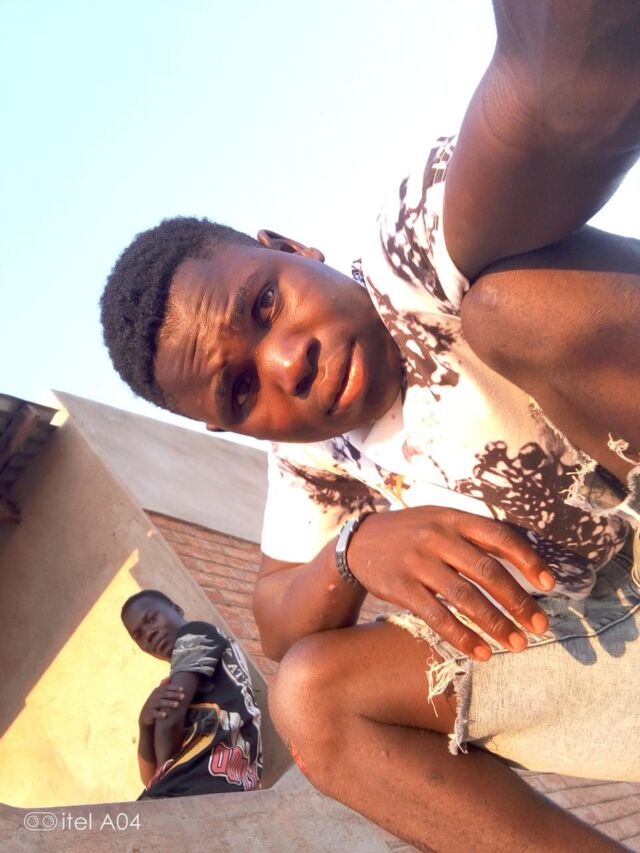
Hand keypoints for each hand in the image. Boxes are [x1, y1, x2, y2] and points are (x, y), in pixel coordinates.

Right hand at [139, 678, 185, 726]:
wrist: (145, 715)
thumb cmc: (155, 702)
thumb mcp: (158, 694)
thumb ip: (164, 686)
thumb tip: (170, 677)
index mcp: (157, 691)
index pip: (166, 687)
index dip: (174, 688)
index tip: (182, 689)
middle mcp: (154, 696)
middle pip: (164, 694)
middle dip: (174, 695)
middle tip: (183, 696)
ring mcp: (151, 705)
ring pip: (160, 703)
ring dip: (169, 703)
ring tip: (177, 704)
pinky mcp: (149, 713)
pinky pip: (154, 713)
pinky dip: (159, 714)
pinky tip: (165, 715)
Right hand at [347, 507, 554, 660]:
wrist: (359, 542)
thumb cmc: (413, 534)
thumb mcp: (442, 521)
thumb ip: (476, 536)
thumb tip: (526, 563)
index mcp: (454, 518)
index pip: (499, 537)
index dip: (528, 561)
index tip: (549, 585)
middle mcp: (437, 537)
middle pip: (486, 571)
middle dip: (518, 602)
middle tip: (539, 626)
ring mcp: (418, 562)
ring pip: (464, 597)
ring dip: (495, 624)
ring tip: (516, 645)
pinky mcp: (402, 587)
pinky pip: (437, 616)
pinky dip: (462, 637)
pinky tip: (481, 652)